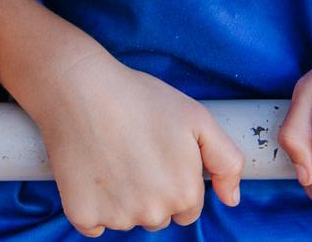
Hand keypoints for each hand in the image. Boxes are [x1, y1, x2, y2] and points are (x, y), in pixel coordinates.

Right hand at [26, 47, 241, 235]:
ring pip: (127, 219)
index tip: (158, 152)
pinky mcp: (82, 215)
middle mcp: (153, 214)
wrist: (79, 87)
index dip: (175, 178)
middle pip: (158, 216)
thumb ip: (227, 161)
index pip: (188, 207)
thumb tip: (231, 199)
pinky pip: (94, 223)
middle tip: (134, 151)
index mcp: (184, 194)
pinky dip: (93, 203)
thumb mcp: (198, 118)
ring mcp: (116, 217)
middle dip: (151, 191)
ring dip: (122, 198)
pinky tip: (91, 170)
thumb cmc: (139, 98)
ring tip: (111, 155)